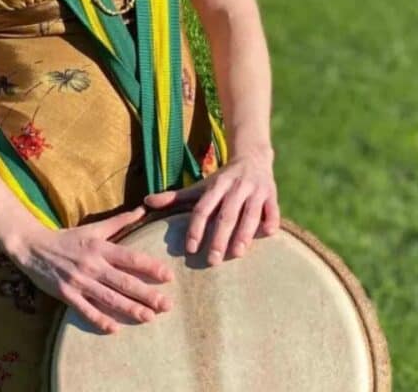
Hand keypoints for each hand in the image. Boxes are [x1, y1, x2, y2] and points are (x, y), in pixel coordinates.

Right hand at [7, 205, 173, 333]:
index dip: (150, 267)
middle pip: (123, 281)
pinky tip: (115, 329)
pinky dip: (100, 320)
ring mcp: (79, 281)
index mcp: (100, 247)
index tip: (168, 276)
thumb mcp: (93, 228)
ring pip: (109, 298)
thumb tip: (143, 210)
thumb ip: (120, 221)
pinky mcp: (66, 294)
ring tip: (149, 318)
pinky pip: (85, 310)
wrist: (33, 247)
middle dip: (146, 294)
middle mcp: (92, 264)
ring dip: (130, 309)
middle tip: (167, 305)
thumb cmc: (67, 238)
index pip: (130, 258)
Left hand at [143, 146, 279, 265]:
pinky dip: (270, 221)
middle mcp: (235, 187)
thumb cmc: (223, 180)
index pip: (203, 208)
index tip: (190, 248)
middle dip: (218, 237)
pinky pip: (272, 210)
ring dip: (244, 233)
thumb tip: (145, 202)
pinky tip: (267, 234)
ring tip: (237, 254)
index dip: (196, 227)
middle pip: (226, 214)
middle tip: (211, 261)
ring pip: (249, 213)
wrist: (253, 157)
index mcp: (216, 185)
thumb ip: (175, 197)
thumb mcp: (201, 187)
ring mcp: (255, 190)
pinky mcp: (272, 195)